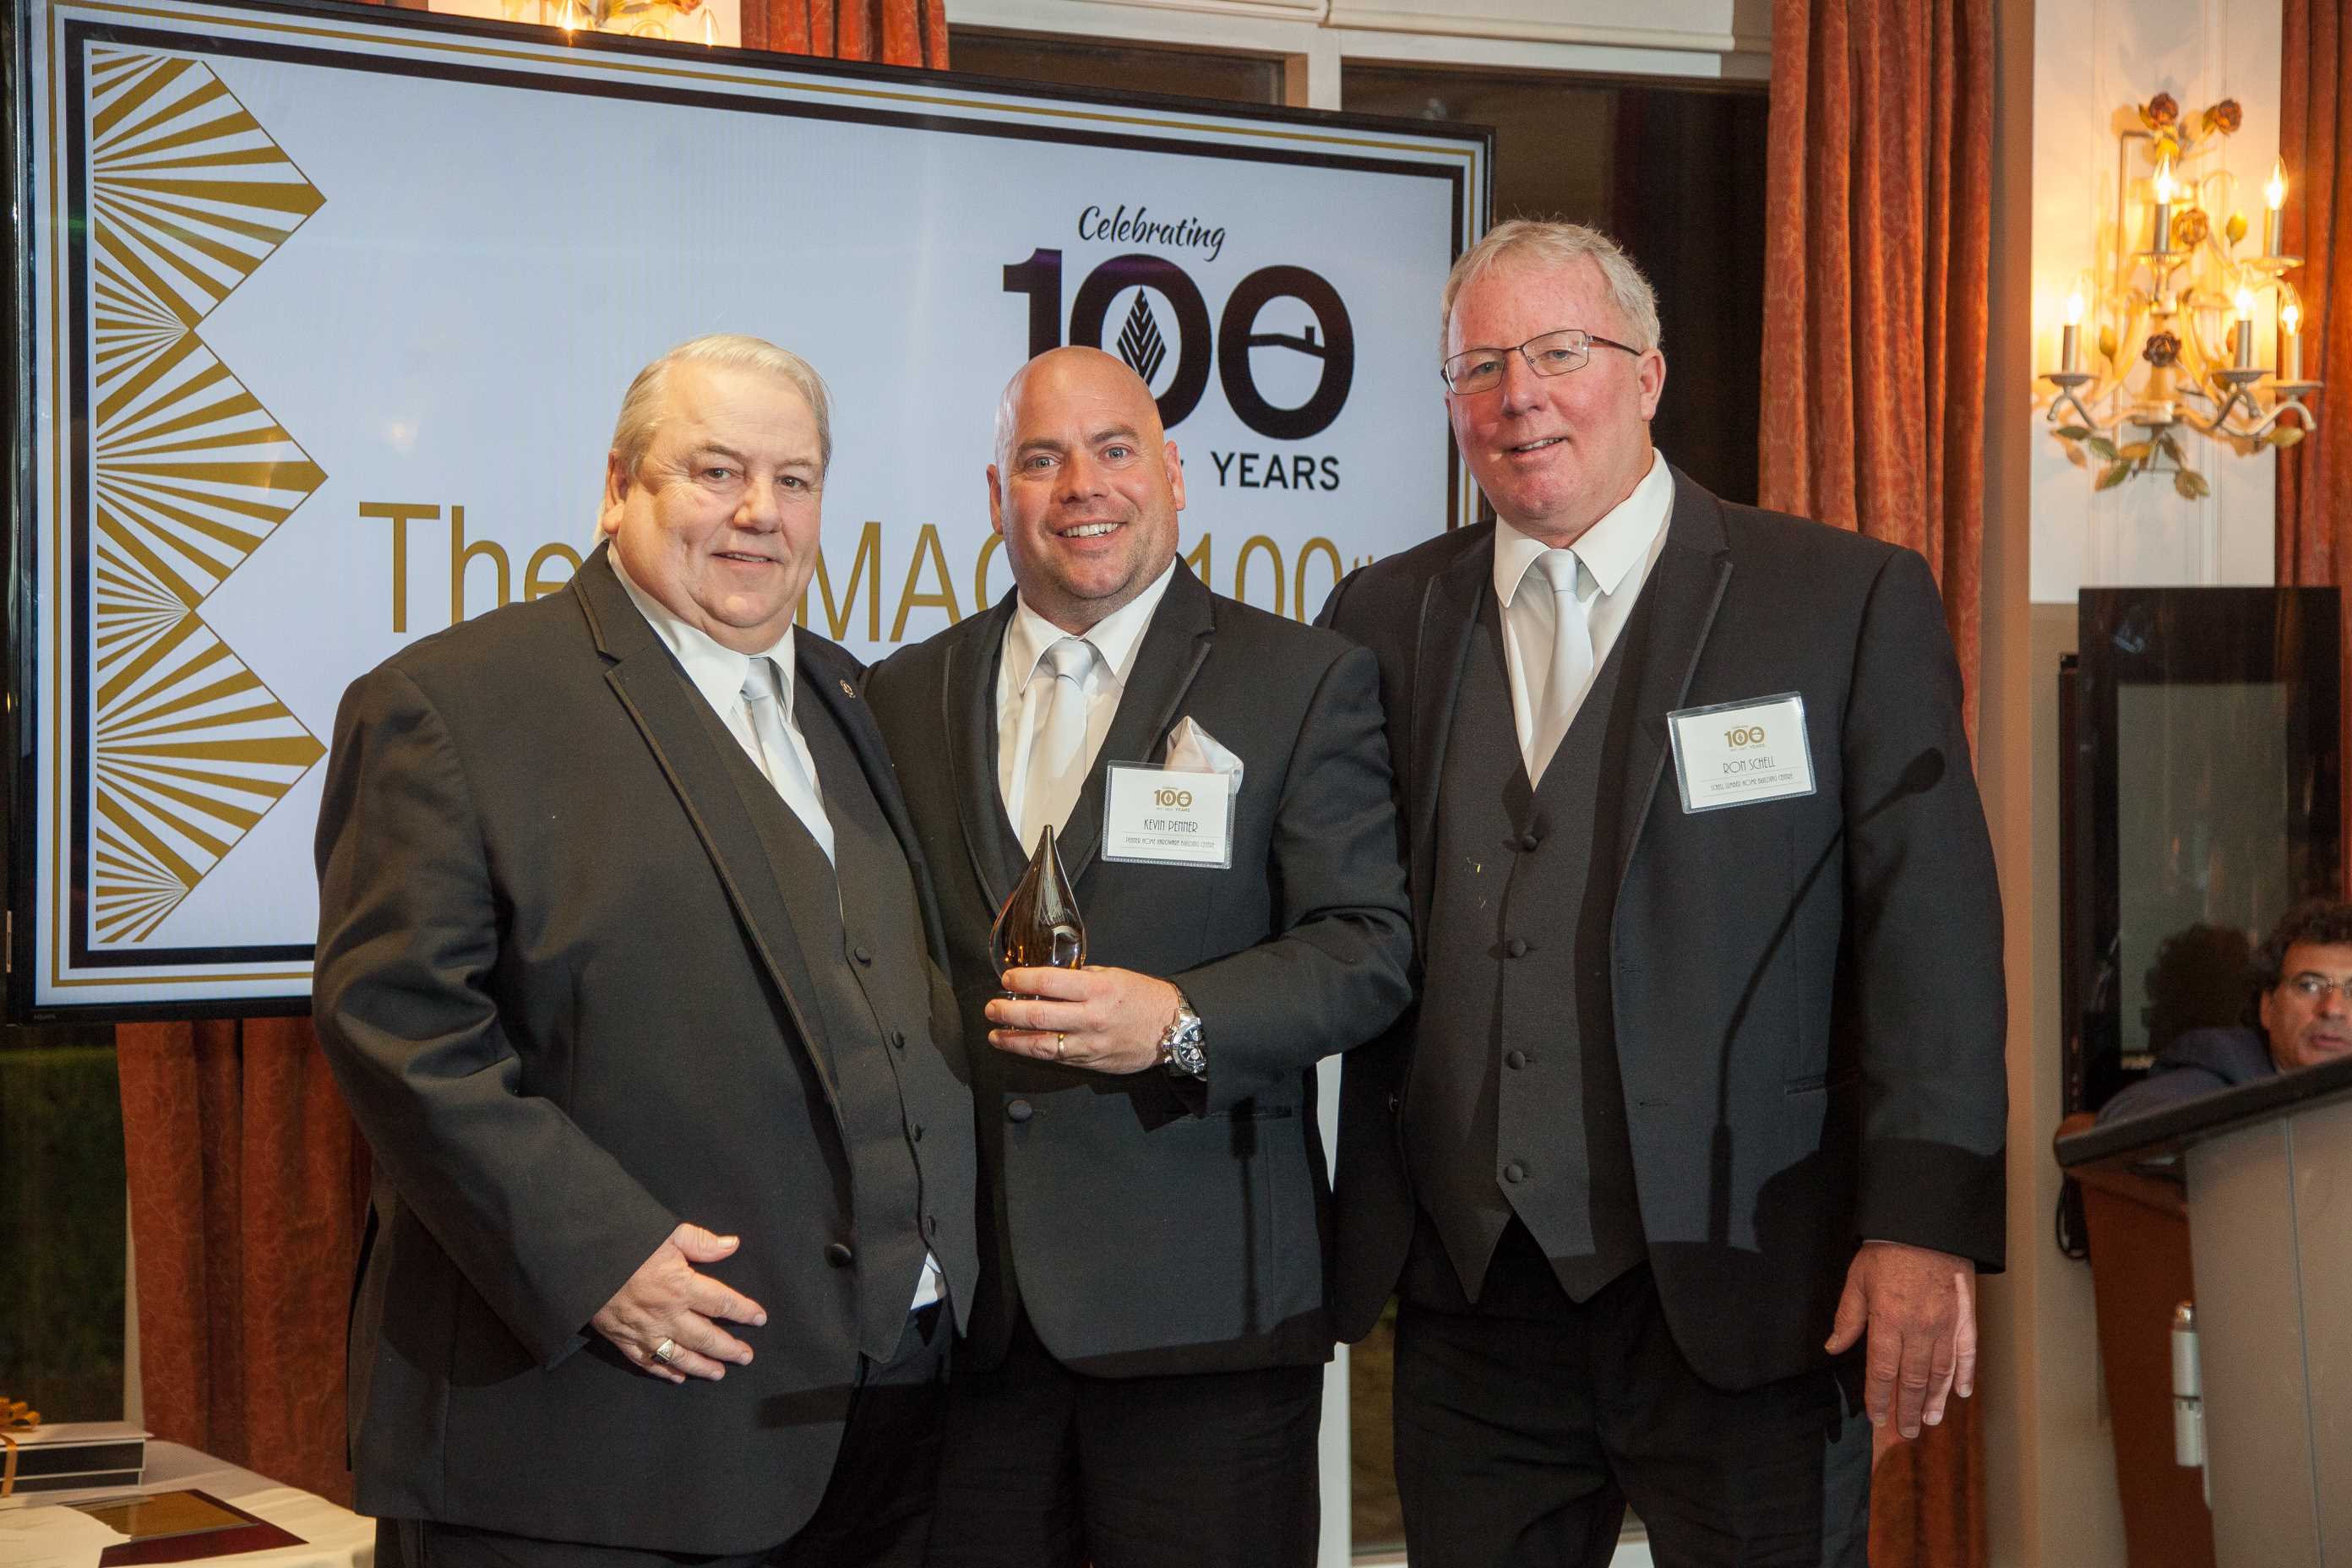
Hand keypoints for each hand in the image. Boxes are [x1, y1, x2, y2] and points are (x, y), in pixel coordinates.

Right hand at [589, 1222, 767, 1383]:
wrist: (580, 1260)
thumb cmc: (625, 1243)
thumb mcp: (667, 1233)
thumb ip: (701, 1242)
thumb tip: (732, 1245)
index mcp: (682, 1286)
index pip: (723, 1303)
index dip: (744, 1311)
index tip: (759, 1319)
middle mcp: (667, 1314)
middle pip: (706, 1337)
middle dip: (729, 1348)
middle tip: (746, 1357)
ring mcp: (645, 1331)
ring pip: (680, 1356)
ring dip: (702, 1366)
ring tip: (719, 1372)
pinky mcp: (623, 1339)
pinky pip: (648, 1361)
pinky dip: (664, 1371)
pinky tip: (678, 1376)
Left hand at [986, 966, 1181, 1074]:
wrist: (1173, 1027)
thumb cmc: (1143, 997)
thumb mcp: (1113, 975)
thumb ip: (1080, 978)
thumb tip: (1047, 980)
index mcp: (1097, 988)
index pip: (1048, 982)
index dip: (1021, 980)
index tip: (1007, 979)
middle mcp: (1091, 1017)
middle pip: (1038, 1015)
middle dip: (1008, 1012)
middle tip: (991, 1008)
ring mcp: (1090, 1044)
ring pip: (1042, 1044)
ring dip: (1013, 1039)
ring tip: (995, 1035)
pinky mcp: (1091, 1062)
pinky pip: (1057, 1058)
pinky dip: (1034, 1052)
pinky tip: (1021, 1046)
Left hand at [1824, 1241, 1975, 1439]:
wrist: (1927, 1224)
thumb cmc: (1886, 1250)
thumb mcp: (1857, 1279)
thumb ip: (1848, 1317)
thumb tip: (1833, 1348)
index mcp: (1888, 1321)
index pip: (1882, 1370)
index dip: (1878, 1397)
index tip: (1877, 1418)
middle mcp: (1919, 1329)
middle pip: (1913, 1379)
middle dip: (1907, 1409)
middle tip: (1905, 1432)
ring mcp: (1946, 1325)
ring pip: (1941, 1372)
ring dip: (1935, 1400)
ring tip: (1929, 1421)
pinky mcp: (1966, 1317)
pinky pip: (1968, 1353)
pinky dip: (1965, 1375)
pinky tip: (1962, 1393)